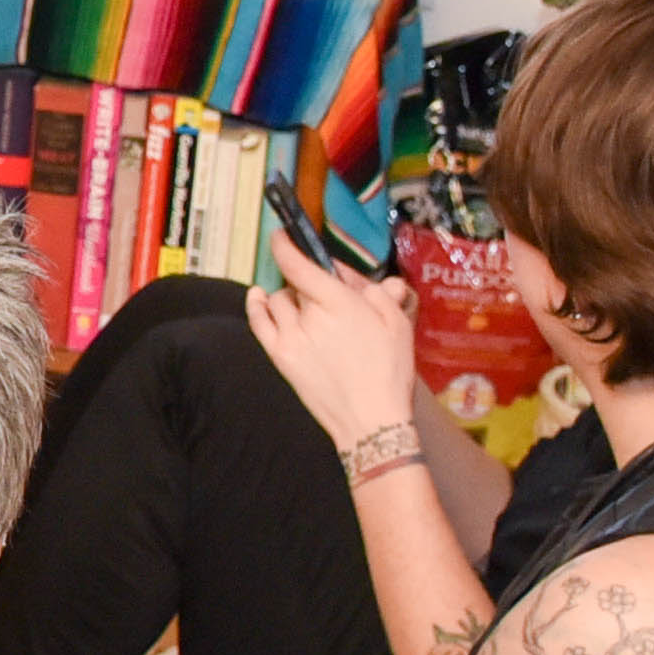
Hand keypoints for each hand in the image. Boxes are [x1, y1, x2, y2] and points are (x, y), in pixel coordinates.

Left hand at [244, 252, 426, 458]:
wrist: (371, 421)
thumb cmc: (389, 372)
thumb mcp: (397, 324)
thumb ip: (380, 293)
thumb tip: (369, 280)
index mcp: (338, 303)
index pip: (299, 264)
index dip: (285, 244)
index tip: (281, 233)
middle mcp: (308, 316)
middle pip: (296, 283)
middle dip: (309, 281)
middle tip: (329, 292)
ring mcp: (290, 337)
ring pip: (278, 300)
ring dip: (289, 296)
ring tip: (309, 307)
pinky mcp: (280, 357)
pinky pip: (258, 322)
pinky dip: (256, 306)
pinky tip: (259, 296)